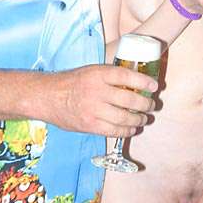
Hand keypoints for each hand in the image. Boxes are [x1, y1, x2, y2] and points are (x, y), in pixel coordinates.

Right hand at [42, 64, 156, 137]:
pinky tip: (132, 129)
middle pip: (130, 99)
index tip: (154, 86)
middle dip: (146, 104)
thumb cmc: (72, 83)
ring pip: (125, 117)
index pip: (127, 76)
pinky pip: (114, 131)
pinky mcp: (90, 125)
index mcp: (98, 74)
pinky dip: (127, 131)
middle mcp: (97, 91)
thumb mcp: (91, 72)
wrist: (48, 97)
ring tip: (144, 119)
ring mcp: (94, 110)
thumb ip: (110, 77)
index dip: (144, 81)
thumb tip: (135, 83)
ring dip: (139, 119)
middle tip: (151, 105)